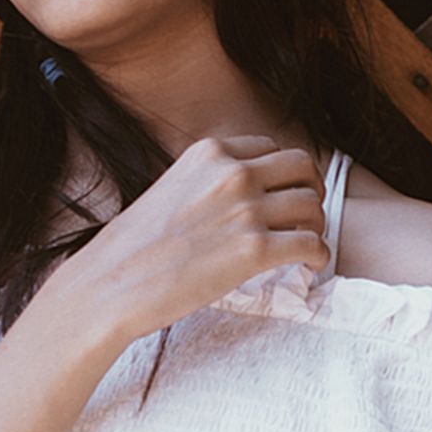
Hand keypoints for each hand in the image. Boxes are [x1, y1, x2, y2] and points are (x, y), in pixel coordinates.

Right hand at [64, 135, 328, 349]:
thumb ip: (208, 182)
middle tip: (307, 213)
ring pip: (312, 206)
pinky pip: (311, 244)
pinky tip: (312, 265)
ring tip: (306, 243)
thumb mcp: (171, 188)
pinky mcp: (254, 250)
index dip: (284, 172)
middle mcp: (233, 173)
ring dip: (316, 226)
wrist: (111, 284)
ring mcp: (246, 210)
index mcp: (210, 153)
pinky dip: (319, 255)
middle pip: (302, 167)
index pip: (270, 147)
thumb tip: (239, 196)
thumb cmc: (133, 247)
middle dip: (311, 189)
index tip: (284, 191)